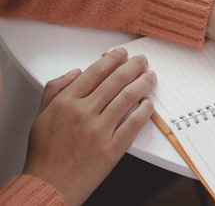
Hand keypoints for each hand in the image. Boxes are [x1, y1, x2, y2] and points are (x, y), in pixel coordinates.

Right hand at [23, 48, 154, 204]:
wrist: (49, 185)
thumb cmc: (46, 153)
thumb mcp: (41, 116)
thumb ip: (55, 90)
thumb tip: (76, 72)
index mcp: (66, 103)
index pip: (95, 72)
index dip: (112, 59)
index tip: (122, 53)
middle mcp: (83, 113)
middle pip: (115, 81)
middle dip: (133, 67)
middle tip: (142, 61)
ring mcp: (99, 130)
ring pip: (128, 98)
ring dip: (143, 83)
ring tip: (150, 77)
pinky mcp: (112, 148)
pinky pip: (134, 124)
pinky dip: (145, 110)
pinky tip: (149, 103)